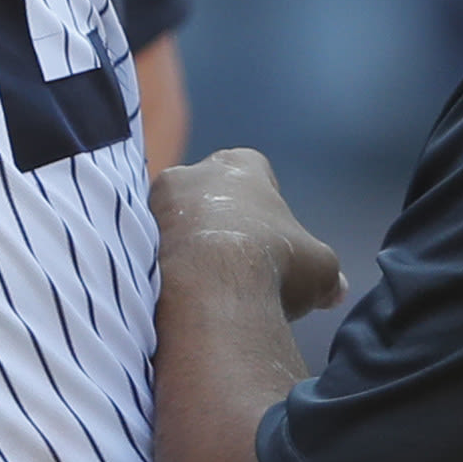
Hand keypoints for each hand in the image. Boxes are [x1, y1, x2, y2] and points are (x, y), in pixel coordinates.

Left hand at [153, 148, 345, 318]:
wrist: (210, 290)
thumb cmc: (273, 264)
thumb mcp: (319, 268)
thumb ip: (326, 272)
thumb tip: (335, 289)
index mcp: (239, 164)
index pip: (252, 171)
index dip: (263, 204)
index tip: (268, 238)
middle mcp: (192, 172)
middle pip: (207, 195)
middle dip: (219, 224)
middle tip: (234, 266)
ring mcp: (154, 204)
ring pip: (173, 222)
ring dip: (186, 247)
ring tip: (205, 288)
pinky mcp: (126, 239)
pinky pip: (146, 250)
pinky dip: (160, 268)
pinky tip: (177, 297)